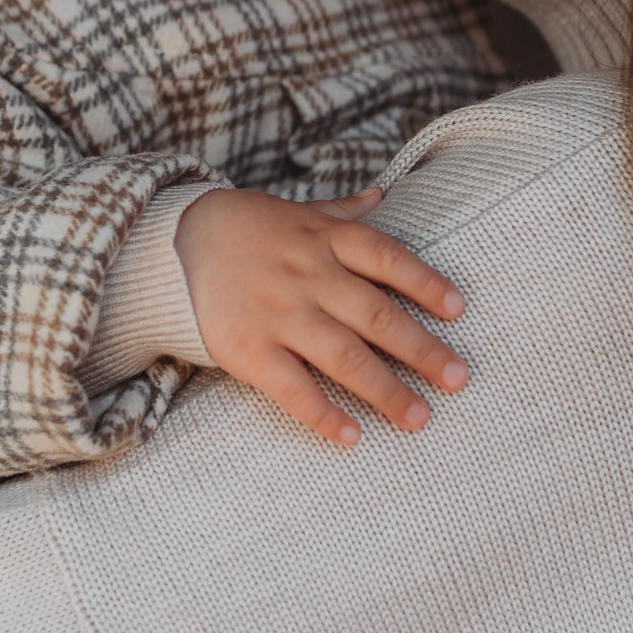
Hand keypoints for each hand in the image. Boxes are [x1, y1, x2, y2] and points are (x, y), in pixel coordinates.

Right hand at [173, 187, 467, 448]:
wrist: (173, 246)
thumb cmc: (245, 229)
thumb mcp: (297, 211)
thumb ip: (342, 212)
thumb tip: (383, 196)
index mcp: (326, 240)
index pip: (389, 259)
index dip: (427, 284)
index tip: (458, 310)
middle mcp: (311, 277)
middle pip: (378, 317)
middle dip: (423, 351)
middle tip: (459, 380)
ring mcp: (281, 315)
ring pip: (346, 357)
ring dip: (387, 391)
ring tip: (419, 418)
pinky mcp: (250, 350)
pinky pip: (294, 388)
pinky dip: (324, 414)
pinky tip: (352, 436)